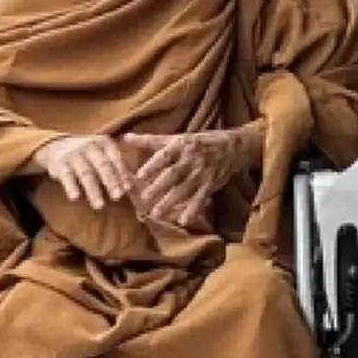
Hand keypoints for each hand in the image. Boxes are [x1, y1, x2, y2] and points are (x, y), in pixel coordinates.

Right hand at [36, 135, 130, 210]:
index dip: (122, 174)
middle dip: (111, 182)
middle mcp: (90, 146)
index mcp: (105, 143)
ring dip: (93, 190)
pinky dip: (71, 187)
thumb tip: (137, 187)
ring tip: (99, 206)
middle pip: (103, 165)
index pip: (116, 159)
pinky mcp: (60, 163)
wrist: (56, 146)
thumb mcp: (103, 154)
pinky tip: (75, 198)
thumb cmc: (89, 155)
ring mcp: (74, 154)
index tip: (128, 189)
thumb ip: (118, 167)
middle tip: (118, 197)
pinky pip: (66, 176)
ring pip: (86, 173)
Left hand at [124, 131, 240, 226]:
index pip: (165, 155)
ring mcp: (202, 173)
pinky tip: (183, 220)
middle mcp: (192, 159)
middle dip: (159, 187)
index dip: (153, 165)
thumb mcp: (177, 137)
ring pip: (184, 188)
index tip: (139, 175)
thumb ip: (150, 140)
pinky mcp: (211, 184)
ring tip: (157, 213)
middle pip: (174, 174)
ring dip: (171, 201)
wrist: (233, 146)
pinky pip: (201, 198)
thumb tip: (125, 138)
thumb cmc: (200, 141)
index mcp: (181, 145)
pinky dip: (193, 210)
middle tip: (144, 199)